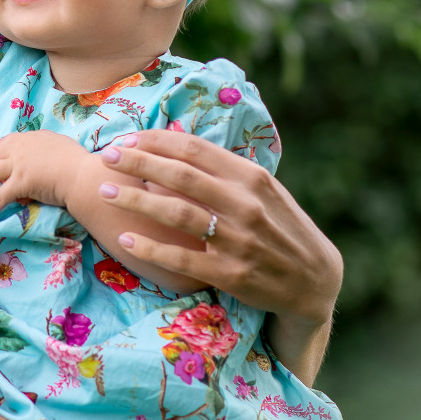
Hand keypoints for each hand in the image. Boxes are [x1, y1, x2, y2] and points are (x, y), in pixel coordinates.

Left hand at [0, 131, 90, 221]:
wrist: (82, 174)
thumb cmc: (76, 161)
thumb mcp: (56, 146)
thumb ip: (41, 150)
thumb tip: (33, 160)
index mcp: (27, 138)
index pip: (1, 145)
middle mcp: (19, 148)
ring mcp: (18, 165)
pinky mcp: (20, 182)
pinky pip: (0, 195)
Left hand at [97, 129, 342, 381]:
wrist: (315, 281)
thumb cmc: (282, 229)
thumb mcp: (265, 192)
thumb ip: (227, 171)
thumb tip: (180, 144)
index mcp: (252, 178)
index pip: (196, 150)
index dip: (157, 141)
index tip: (127, 138)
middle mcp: (245, 205)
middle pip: (180, 176)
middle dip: (138, 162)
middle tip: (106, 156)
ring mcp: (239, 240)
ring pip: (177, 214)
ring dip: (136, 199)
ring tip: (105, 191)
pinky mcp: (232, 274)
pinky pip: (182, 258)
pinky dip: (151, 247)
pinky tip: (125, 237)